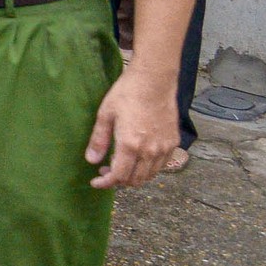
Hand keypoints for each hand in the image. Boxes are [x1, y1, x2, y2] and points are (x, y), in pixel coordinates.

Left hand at [87, 71, 181, 188]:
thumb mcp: (105, 115)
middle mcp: (150, 151)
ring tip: (120, 165)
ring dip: (134, 177)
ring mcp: (164, 148)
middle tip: (105, 171)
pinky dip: (148, 169)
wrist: (154, 81)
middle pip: (135, 180)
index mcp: (130, 145)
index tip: (96, 183)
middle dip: (118, 181)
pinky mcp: (173, 142)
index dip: (106, 183)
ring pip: (150, 175)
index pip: (119, 176)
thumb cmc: (127, 94)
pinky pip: (161, 165)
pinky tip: (138, 158)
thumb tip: (91, 161)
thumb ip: (99, 140)